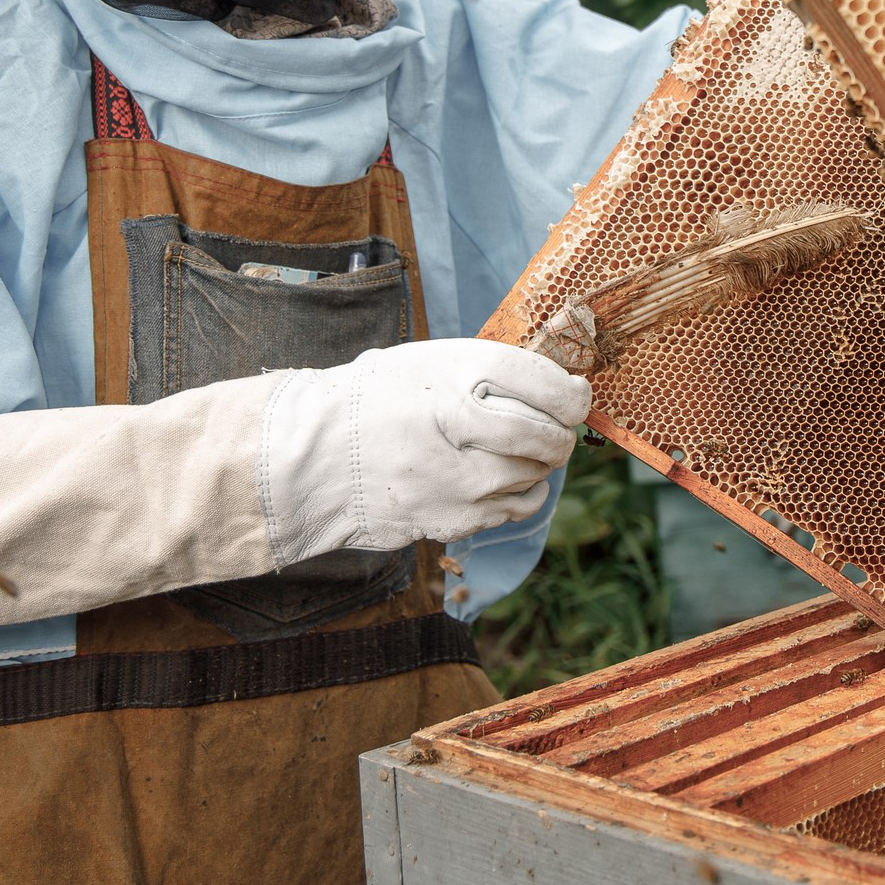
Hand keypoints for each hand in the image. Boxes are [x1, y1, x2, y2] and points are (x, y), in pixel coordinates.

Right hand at [260, 338, 586, 560]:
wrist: (308, 458)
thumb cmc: (373, 402)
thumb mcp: (425, 365)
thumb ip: (487, 373)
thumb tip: (560, 389)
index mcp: (448, 375)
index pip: (537, 382)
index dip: (569, 394)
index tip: (576, 398)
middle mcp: (451, 427)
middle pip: (542, 436)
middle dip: (560, 434)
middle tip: (559, 429)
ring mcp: (450, 480)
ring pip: (532, 477)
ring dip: (539, 465)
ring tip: (521, 452)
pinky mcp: (447, 520)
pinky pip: (511, 509)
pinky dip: (519, 494)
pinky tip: (500, 480)